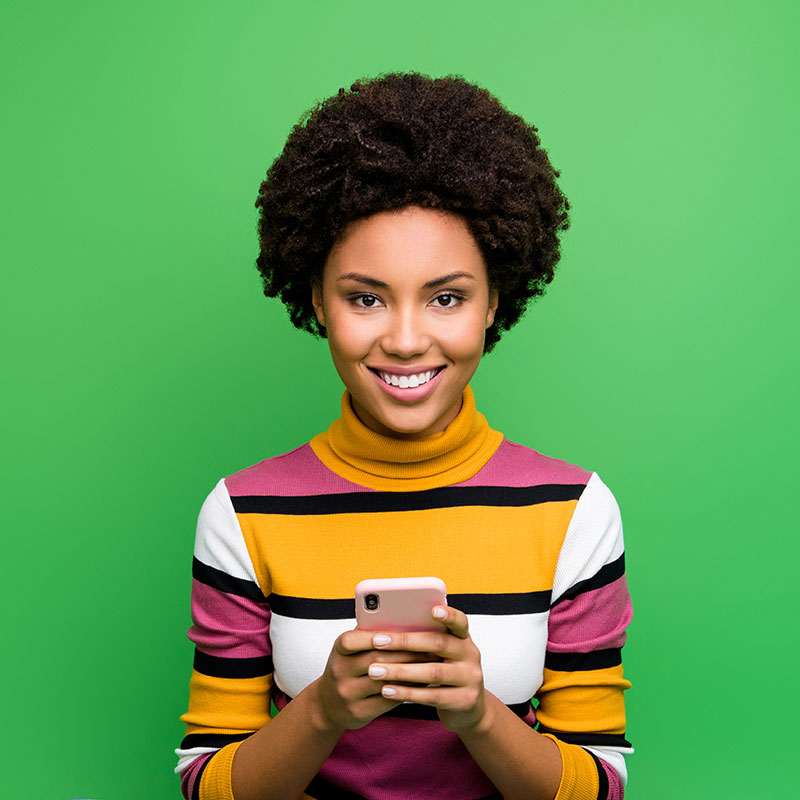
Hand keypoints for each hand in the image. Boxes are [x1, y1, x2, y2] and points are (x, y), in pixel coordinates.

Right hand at [312, 628, 428, 732]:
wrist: (328, 705)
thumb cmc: (348, 668)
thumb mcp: (350, 651)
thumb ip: (369, 635)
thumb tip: (401, 618)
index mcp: (338, 651)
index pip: (351, 641)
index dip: (371, 637)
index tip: (395, 634)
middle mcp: (339, 672)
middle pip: (374, 660)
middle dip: (405, 653)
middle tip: (429, 648)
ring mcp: (347, 694)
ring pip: (383, 682)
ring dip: (410, 672)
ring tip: (429, 665)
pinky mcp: (358, 712)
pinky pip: (387, 701)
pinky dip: (406, 691)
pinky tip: (420, 684)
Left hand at [366, 606, 486, 734]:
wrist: (468, 708)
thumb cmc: (444, 672)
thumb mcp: (441, 654)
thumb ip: (425, 640)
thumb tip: (387, 629)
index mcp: (463, 638)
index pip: (459, 621)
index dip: (448, 615)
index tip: (432, 610)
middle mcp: (470, 655)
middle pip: (438, 644)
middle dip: (405, 642)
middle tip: (377, 641)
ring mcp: (470, 678)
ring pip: (433, 672)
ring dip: (400, 671)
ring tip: (375, 671)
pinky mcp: (464, 701)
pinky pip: (432, 696)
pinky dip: (407, 693)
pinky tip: (387, 690)